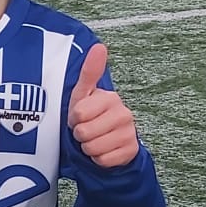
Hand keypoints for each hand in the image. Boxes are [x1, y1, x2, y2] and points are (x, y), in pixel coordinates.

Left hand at [68, 42, 140, 168]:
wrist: (108, 142)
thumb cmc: (91, 116)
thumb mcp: (84, 94)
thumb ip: (90, 72)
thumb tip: (100, 46)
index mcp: (111, 98)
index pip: (78, 113)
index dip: (74, 118)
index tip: (79, 117)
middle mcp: (124, 114)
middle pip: (84, 132)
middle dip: (80, 135)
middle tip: (87, 130)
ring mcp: (130, 133)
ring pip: (93, 148)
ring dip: (88, 148)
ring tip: (94, 140)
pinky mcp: (131, 151)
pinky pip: (103, 160)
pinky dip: (98, 159)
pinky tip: (103, 151)